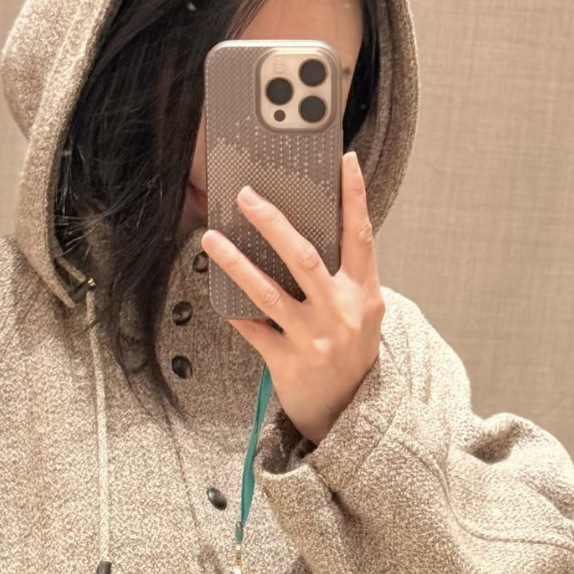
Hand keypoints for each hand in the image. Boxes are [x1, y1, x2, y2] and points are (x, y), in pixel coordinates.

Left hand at [201, 149, 383, 444]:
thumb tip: (305, 230)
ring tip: (210, 240)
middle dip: (272, 223)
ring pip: (269, 293)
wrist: (349, 412)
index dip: (354, 197)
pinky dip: (235, 311)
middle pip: (304, 258)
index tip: (344, 161)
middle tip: (245, 196)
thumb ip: (342, 276)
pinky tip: (218, 295)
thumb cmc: (350, 351)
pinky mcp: (289, 363)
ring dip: (236, 263)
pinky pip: (254, 329)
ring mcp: (314, 339)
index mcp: (363, 293)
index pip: (360, 236)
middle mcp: (340, 313)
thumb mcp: (360, 311)